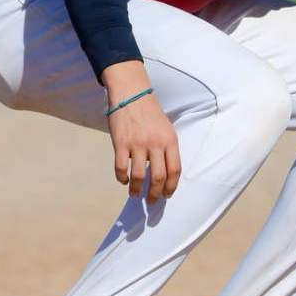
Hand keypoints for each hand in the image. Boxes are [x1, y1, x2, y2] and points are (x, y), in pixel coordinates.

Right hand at [101, 62, 179, 203]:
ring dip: (136, 190)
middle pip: (158, 177)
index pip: (175, 170)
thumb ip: (167, 148)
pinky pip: (121, 168)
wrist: (131, 94)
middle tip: (151, 201)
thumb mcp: (167, 128)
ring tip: (135, 195)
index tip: (166, 195)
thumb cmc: (150, 113)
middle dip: (154, 194)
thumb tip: (166, 174)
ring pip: (138, 176)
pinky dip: (122, 178)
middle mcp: (155, 143)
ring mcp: (137, 144)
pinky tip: (123, 180)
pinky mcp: (121, 143)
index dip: (171, 187)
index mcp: (170, 140)